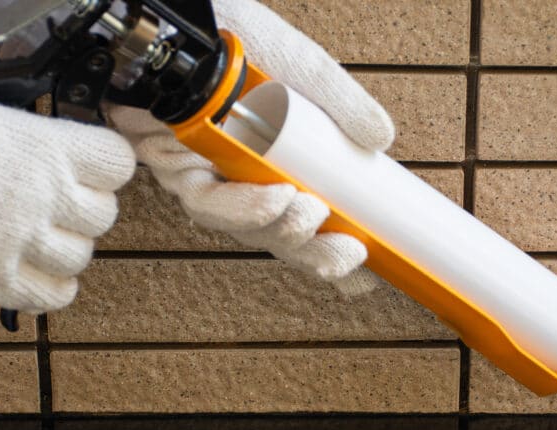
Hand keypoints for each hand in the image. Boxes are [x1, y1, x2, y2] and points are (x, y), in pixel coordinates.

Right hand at [0, 46, 135, 311]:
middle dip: (85, 206)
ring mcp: (24, 243)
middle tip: (59, 198)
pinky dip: (48, 287)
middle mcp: (47, 199)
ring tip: (38, 234)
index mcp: (47, 148)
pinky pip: (51, 297)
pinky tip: (29, 269)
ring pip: (80, 258)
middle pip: (104, 215)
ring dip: (65, 247)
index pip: (117, 161)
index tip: (91, 159)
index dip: (105, 159)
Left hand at [109, 0, 394, 294]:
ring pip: (245, 228)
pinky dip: (244, 206)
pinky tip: (276, 199)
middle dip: (315, 255)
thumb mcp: (300, 67)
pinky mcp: (175, 167)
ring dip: (284, 230)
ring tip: (313, 214)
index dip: (333, 254)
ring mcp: (208, 175)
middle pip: (278, 237)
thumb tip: (381, 138)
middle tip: (348, 255)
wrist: (177, 17)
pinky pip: (208, 202)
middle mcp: (242, 177)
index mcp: (276, 163)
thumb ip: (340, 103)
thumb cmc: (233, 34)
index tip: (366, 276)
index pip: (309, 224)